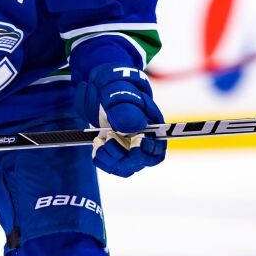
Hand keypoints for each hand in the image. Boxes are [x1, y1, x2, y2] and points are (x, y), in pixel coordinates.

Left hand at [79, 63, 166, 177]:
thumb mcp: (120, 93)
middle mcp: (143, 142)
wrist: (103, 90)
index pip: (157, 149)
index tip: (136, 142)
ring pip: (125, 167)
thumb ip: (126, 107)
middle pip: (141, 161)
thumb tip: (135, 126)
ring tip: (101, 139)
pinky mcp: (116, 153)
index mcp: (152, 127)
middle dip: (123, 154)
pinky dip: (101, 158)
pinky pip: (110, 165)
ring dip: (109, 157)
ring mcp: (129, 149)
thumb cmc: (116, 88)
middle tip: (109, 136)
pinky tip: (97, 142)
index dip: (149, 150)